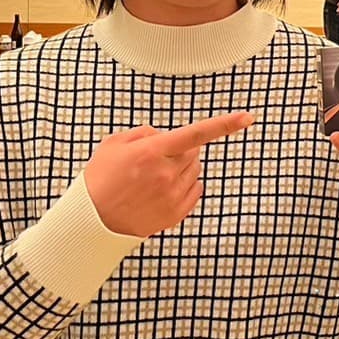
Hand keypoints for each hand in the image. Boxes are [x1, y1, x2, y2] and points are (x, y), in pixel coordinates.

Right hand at [84, 112, 253, 236]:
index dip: (225, 124)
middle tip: (153, 159)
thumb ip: (144, 133)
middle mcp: (166, 173)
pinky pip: (195, 190)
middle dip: (180, 150)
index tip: (248, 117)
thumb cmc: (99, 179)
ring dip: (181, 168)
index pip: (196, 134)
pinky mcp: (175, 213)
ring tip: (151, 178)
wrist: (91, 221)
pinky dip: (185, 185)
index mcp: (152, 152)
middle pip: (194, 151)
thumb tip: (164, 135)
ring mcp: (173, 195)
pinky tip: (161, 190)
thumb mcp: (114, 144)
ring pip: (195, 170)